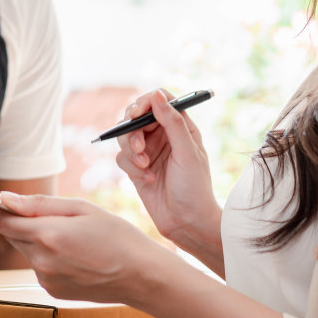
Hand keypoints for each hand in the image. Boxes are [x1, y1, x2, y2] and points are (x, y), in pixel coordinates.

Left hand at [0, 193, 170, 306]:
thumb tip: (5, 199)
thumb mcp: (81, 208)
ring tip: (64, 232)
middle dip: (14, 220)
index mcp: (49, 235)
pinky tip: (71, 252)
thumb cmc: (117, 236)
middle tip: (22, 207)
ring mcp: (46, 279)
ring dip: (33, 238)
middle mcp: (42, 260)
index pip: (4, 220)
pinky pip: (39, 266)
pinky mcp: (53, 291)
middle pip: (13, 235)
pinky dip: (46, 255)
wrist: (140, 276)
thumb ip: (39, 205)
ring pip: (27, 250)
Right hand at [114, 90, 222, 265]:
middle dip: (134, 130)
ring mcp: (148, 150)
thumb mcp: (188, 153)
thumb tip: (157, 94)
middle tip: (139, 146)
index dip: (146, 101)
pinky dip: (132, 167)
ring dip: (131, 150)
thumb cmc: (195, 188)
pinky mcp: (136, 167)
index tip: (137, 113)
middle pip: (137, 115)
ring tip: (145, 166)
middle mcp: (163, 135)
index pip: (159, 99)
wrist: (186, 222)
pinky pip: (122, 157)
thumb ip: (173, 122)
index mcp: (180, 126)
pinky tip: (149, 179)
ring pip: (125, 135)